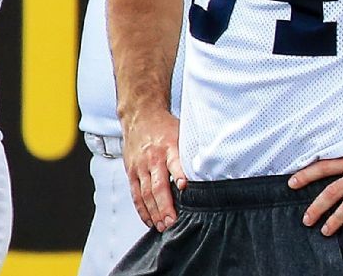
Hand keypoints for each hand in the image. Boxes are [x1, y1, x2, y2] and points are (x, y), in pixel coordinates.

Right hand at [121, 108, 184, 230]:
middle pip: (157, 185)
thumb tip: (210, 167)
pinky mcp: (132, 172)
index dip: (179, 174)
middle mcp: (153, 158)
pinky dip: (142, 209)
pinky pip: (136, 194)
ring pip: (145, 194)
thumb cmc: (166, 126)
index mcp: (169, 146)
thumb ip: (191, 152)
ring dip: (154, 212)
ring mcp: (140, 166)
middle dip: (165, 206)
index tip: (184, 187)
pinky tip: (149, 220)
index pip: (175, 162)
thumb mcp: (182, 133)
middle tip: (172, 222)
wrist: (141, 116)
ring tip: (161, 226)